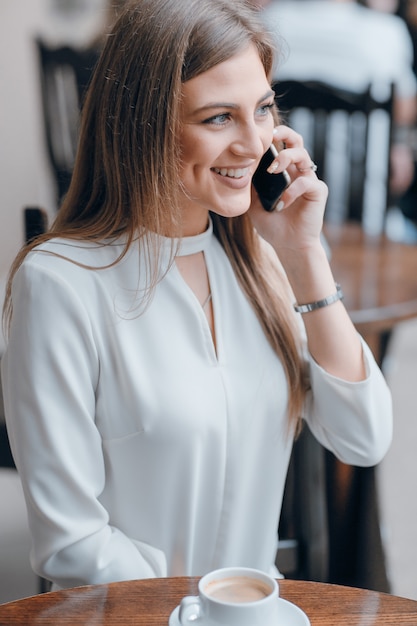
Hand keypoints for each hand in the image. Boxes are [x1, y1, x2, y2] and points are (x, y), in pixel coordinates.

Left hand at [249, 125, 327, 252]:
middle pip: (296, 141)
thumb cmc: (272, 225)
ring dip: (286, 157)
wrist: (288, 245)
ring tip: (272, 170)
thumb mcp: (254, 203)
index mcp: (284, 171)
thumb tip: (240, 167)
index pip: (280, 145)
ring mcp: (309, 180)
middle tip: (271, 135)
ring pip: (303, 155)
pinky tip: (281, 204)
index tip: (256, 137)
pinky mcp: (318, 191)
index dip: (271, 137)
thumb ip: (251, 186)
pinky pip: (306, 182)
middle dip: (284, 133)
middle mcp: (298, 172)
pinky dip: (291, 191)